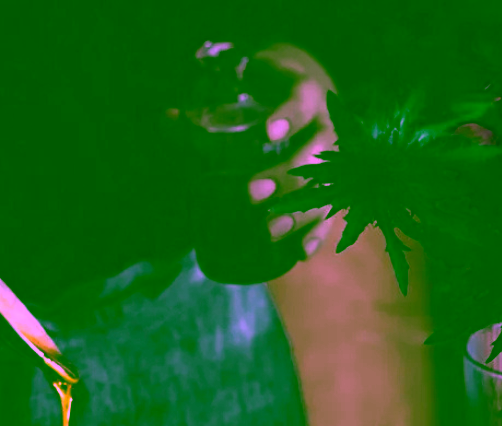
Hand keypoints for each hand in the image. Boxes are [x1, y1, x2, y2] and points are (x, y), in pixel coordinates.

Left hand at [163, 42, 335, 281]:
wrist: (307, 97)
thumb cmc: (269, 98)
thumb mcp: (247, 94)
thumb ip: (208, 111)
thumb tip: (167, 119)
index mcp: (307, 95)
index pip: (301, 102)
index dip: (288, 116)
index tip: (268, 133)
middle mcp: (326, 127)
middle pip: (314, 155)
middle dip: (285, 177)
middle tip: (254, 195)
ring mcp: (334, 161)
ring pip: (324, 188)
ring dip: (298, 213)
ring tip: (269, 232)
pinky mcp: (333, 189)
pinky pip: (330, 214)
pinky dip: (316, 235)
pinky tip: (299, 254)